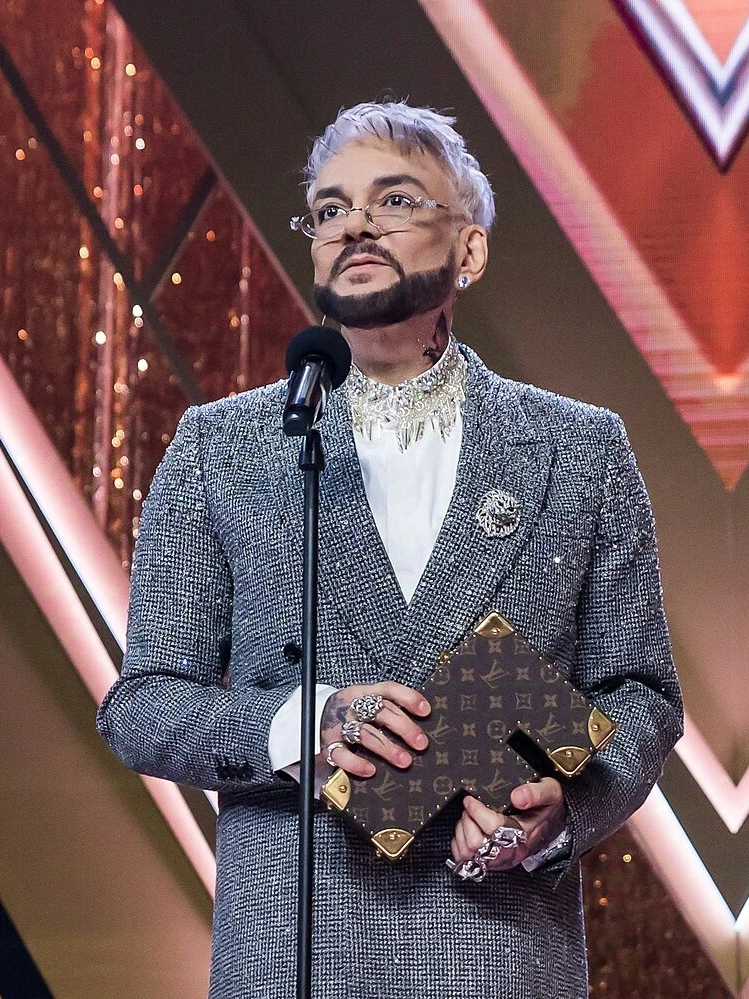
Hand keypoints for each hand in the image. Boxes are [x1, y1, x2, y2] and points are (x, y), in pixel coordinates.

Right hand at [320, 682, 430, 777]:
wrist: (312, 717)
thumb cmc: (349, 715)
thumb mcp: (364, 705)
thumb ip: (386, 710)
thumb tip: (419, 726)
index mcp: (362, 692)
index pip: (388, 689)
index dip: (408, 698)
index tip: (425, 711)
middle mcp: (350, 705)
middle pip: (380, 711)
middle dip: (404, 727)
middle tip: (421, 743)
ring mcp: (338, 724)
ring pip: (366, 733)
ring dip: (387, 748)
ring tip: (405, 761)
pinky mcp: (328, 743)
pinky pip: (342, 754)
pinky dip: (356, 763)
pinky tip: (371, 770)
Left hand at [450, 778, 566, 871]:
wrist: (552, 823)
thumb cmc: (547, 807)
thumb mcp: (550, 792)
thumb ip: (536, 792)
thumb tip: (517, 796)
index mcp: (524, 835)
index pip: (494, 828)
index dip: (477, 811)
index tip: (471, 799)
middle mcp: (510, 853)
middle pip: (476, 844)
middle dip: (468, 821)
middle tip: (470, 807)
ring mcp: (499, 860)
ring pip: (466, 852)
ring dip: (462, 830)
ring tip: (469, 816)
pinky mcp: (490, 862)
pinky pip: (463, 859)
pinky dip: (459, 842)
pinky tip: (468, 829)